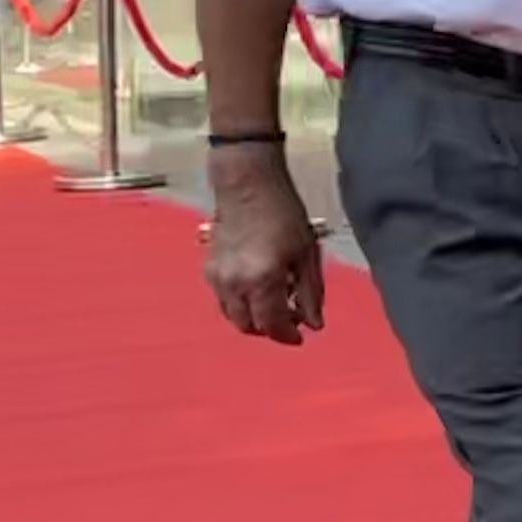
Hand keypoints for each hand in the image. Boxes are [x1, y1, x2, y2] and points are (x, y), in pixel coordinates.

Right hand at [204, 150, 326, 345]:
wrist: (247, 185)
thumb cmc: (283, 214)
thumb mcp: (306, 254)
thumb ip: (310, 293)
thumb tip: (314, 324)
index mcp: (262, 280)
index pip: (272, 324)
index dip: (288, 335)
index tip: (302, 336)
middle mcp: (234, 284)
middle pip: (248, 325)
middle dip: (270, 329)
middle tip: (291, 319)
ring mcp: (216, 277)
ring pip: (232, 315)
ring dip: (253, 318)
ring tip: (277, 305)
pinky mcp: (207, 268)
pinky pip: (223, 299)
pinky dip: (240, 304)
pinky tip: (258, 291)